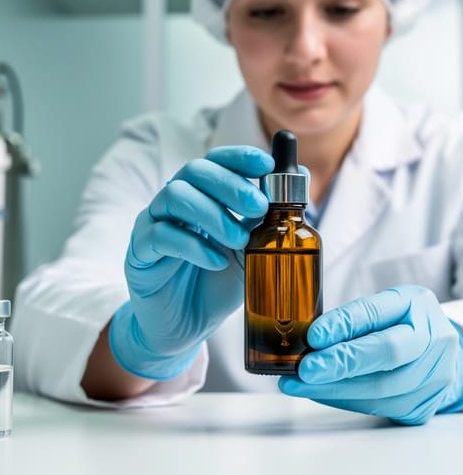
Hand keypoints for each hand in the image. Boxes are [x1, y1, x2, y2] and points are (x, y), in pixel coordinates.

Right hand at [109, 146, 273, 379]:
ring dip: (213, 215)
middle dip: (230, 184)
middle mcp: (175, 203)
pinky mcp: (140, 252)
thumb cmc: (217, 282)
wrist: (186, 325)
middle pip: (194, 171)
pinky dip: (194, 246)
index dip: (238, 157)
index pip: (214, 161)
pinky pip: (161, 236)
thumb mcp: (250, 250)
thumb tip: (301, 176)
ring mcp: (154, 224)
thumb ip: (266, 218)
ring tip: (238, 241)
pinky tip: (216, 262)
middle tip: (258, 207)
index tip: (266, 164)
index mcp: (201, 196)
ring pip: (175, 196)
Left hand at [278, 286, 462, 424]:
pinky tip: (321, 393)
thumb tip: (310, 338)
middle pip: (385, 354)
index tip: (314, 335)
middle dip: (340, 363)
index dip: (344, 325)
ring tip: (300, 384)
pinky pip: (378, 407)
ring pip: (379, 389)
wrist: (443, 355)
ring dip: (334, 388)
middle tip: (305, 369)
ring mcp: (433, 377)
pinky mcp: (423, 407)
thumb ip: (354, 319)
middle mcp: (433, 339)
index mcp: (417, 304)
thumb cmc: (405, 324)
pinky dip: (345, 400)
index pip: (377, 313)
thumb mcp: (383, 306)